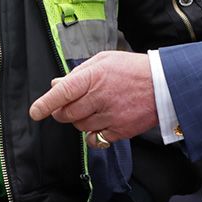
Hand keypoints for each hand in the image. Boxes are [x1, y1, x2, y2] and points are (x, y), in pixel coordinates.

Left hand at [27, 50, 158, 143]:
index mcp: (93, 77)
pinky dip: (93, 134)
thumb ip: (78, 74)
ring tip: (94, 108)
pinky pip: (96, 139)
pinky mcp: (120, 131)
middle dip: (62, 112)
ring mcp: (110, 116)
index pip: (61, 93)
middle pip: (66, 114)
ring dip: (80, 120)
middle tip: (70, 105)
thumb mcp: (103, 61)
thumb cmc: (132, 70)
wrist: (165, 84)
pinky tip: (101, 123)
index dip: (45, 104)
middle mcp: (99, 97)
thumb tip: (55, 85)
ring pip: (80, 126)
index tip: (35, 112)